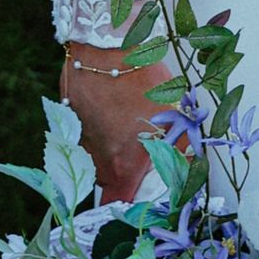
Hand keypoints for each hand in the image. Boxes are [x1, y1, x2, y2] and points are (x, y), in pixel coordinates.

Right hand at [60, 45, 174, 202]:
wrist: (106, 50)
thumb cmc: (142, 84)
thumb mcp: (171, 116)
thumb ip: (178, 145)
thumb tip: (190, 164)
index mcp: (122, 167)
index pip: (120, 205)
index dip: (128, 209)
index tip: (138, 203)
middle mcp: (96, 160)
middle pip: (107, 181)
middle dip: (121, 174)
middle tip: (137, 157)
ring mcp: (79, 139)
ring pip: (94, 155)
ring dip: (108, 149)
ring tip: (124, 125)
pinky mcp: (68, 119)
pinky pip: (83, 132)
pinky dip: (96, 126)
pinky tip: (110, 106)